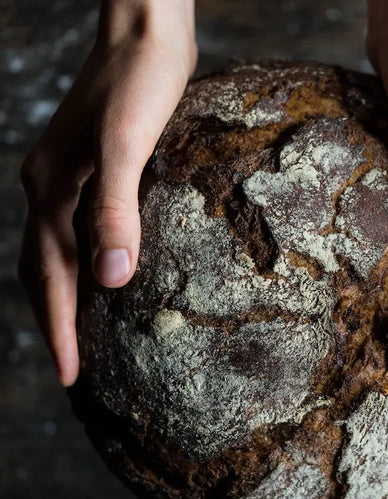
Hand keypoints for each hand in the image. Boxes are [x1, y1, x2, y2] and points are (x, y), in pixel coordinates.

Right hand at [18, 0, 196, 386]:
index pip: (50, 277)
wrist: (145, 34)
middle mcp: (50, 189)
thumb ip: (114, 210)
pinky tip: (107, 275)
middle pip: (44, 272)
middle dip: (56, 323)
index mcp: (52, 190)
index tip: (72, 376)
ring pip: (58, 254)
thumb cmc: (140, 83)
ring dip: (65, 298)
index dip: (61, 329)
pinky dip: (85, 264)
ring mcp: (69, 179)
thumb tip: (111, 279)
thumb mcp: (128, 146)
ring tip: (82, 336)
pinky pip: (78, 231)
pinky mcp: (94, 171)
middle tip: (74, 370)